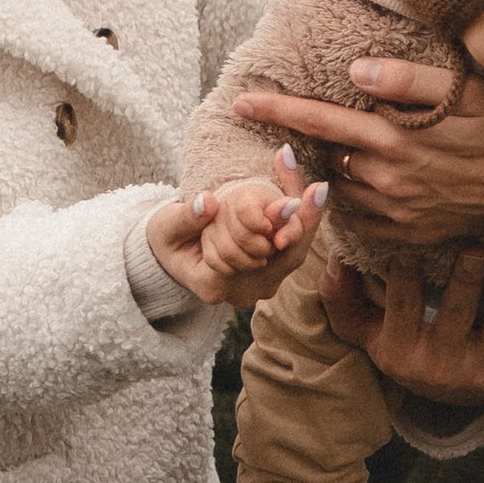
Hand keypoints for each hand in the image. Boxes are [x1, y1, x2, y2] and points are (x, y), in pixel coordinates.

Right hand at [148, 148, 327, 308]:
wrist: (173, 254)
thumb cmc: (168, 239)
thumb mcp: (166, 226)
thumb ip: (186, 217)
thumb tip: (207, 202)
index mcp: (211, 284)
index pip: (250, 256)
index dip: (273, 227)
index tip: (291, 200)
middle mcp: (240, 293)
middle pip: (284, 260)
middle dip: (302, 222)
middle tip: (316, 189)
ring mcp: (257, 287)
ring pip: (293, 255)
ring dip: (305, 221)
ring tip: (316, 189)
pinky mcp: (268, 275)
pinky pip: (291, 250)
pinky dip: (299, 225)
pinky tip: (309, 197)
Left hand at [231, 62, 483, 242]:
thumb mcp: (464, 91)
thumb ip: (407, 81)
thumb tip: (355, 73)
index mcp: (394, 141)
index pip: (321, 123)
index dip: (279, 111)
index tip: (242, 102)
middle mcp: (388, 180)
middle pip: (325, 160)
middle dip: (307, 145)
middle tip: (299, 129)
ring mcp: (399, 212)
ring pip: (342, 190)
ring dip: (332, 172)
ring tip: (339, 153)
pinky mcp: (412, 233)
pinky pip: (365, 220)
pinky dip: (355, 201)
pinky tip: (364, 184)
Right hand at [319, 242, 483, 402]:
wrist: (452, 398)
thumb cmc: (405, 346)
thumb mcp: (365, 330)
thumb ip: (340, 296)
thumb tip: (336, 258)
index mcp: (399, 350)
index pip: (401, 304)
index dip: (407, 271)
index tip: (415, 236)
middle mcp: (439, 364)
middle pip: (456, 313)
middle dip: (466, 278)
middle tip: (475, 245)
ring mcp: (480, 369)